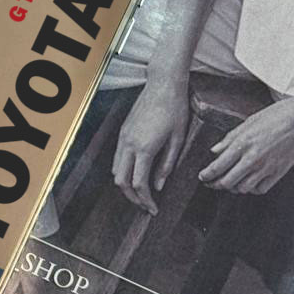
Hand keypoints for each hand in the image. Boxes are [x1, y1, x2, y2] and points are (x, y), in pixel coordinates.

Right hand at [113, 79, 190, 215]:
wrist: (163, 84)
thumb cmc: (175, 109)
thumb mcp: (177, 139)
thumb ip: (167, 164)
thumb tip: (159, 185)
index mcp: (145, 148)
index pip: (139, 184)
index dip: (146, 201)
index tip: (154, 210)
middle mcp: (129, 144)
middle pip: (121, 181)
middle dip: (132, 198)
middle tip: (146, 206)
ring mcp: (123, 137)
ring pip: (115, 170)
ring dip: (126, 184)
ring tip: (142, 192)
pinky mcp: (123, 131)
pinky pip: (117, 158)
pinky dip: (124, 171)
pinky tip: (137, 173)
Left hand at [199, 95, 293, 193]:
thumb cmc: (277, 115)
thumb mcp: (248, 122)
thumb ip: (230, 138)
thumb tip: (215, 150)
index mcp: (242, 144)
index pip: (218, 166)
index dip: (207, 175)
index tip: (202, 177)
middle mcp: (253, 158)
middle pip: (228, 182)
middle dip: (216, 184)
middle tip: (211, 183)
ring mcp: (266, 168)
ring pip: (243, 188)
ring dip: (234, 188)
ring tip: (229, 183)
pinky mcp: (279, 173)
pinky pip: (261, 189)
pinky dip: (252, 189)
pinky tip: (249, 183)